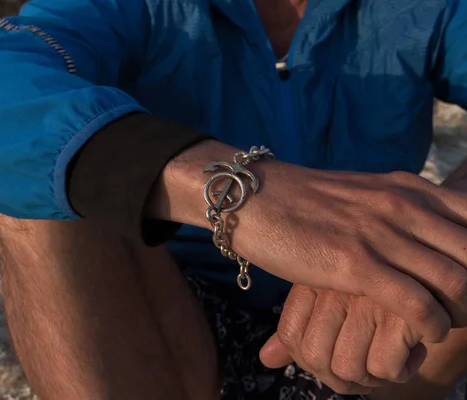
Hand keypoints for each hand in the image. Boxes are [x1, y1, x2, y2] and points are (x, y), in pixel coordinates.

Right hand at [232, 161, 466, 341]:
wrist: (253, 198)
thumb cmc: (302, 201)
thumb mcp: (361, 195)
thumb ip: (395, 209)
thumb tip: (416, 232)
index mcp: (407, 189)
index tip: (464, 278)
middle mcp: (403, 207)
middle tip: (460, 308)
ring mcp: (380, 234)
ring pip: (456, 282)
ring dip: (460, 313)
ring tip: (445, 324)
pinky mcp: (354, 264)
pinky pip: (416, 303)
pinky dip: (431, 325)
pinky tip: (424, 334)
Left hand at [260, 285, 427, 394]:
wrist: (443, 259)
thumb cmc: (385, 283)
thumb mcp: (334, 294)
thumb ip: (300, 328)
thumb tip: (266, 360)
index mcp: (315, 278)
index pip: (291, 337)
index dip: (310, 359)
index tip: (338, 354)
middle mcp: (335, 285)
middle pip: (314, 358)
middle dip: (341, 375)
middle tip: (368, 361)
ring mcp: (367, 298)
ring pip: (346, 368)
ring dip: (372, 374)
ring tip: (392, 352)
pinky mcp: (402, 312)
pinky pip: (384, 367)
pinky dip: (402, 368)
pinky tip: (415, 348)